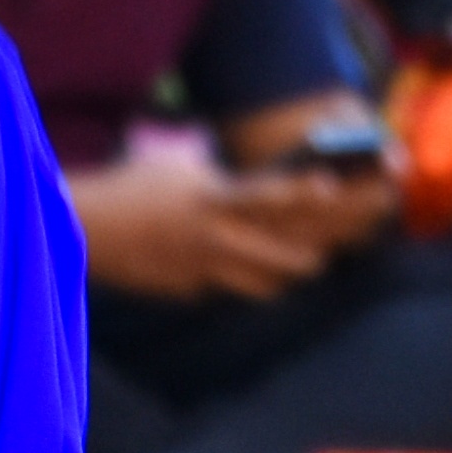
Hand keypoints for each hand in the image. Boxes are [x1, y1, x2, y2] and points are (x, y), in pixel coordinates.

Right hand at [68, 156, 396, 301]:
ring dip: (300, 264)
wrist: (87, 232)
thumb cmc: (130, 187)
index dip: (304, 191)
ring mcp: (208, 268)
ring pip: (271, 276)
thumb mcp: (177, 164)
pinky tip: (271, 276)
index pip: (269, 195)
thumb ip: (217, 174)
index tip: (333, 183)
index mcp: (213, 198)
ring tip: (322, 257)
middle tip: (364, 218)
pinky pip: (236, 288)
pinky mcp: (196, 289)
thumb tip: (241, 180)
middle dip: (334, 230)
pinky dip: (257, 280)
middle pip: (288, 240)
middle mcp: (218, 236)